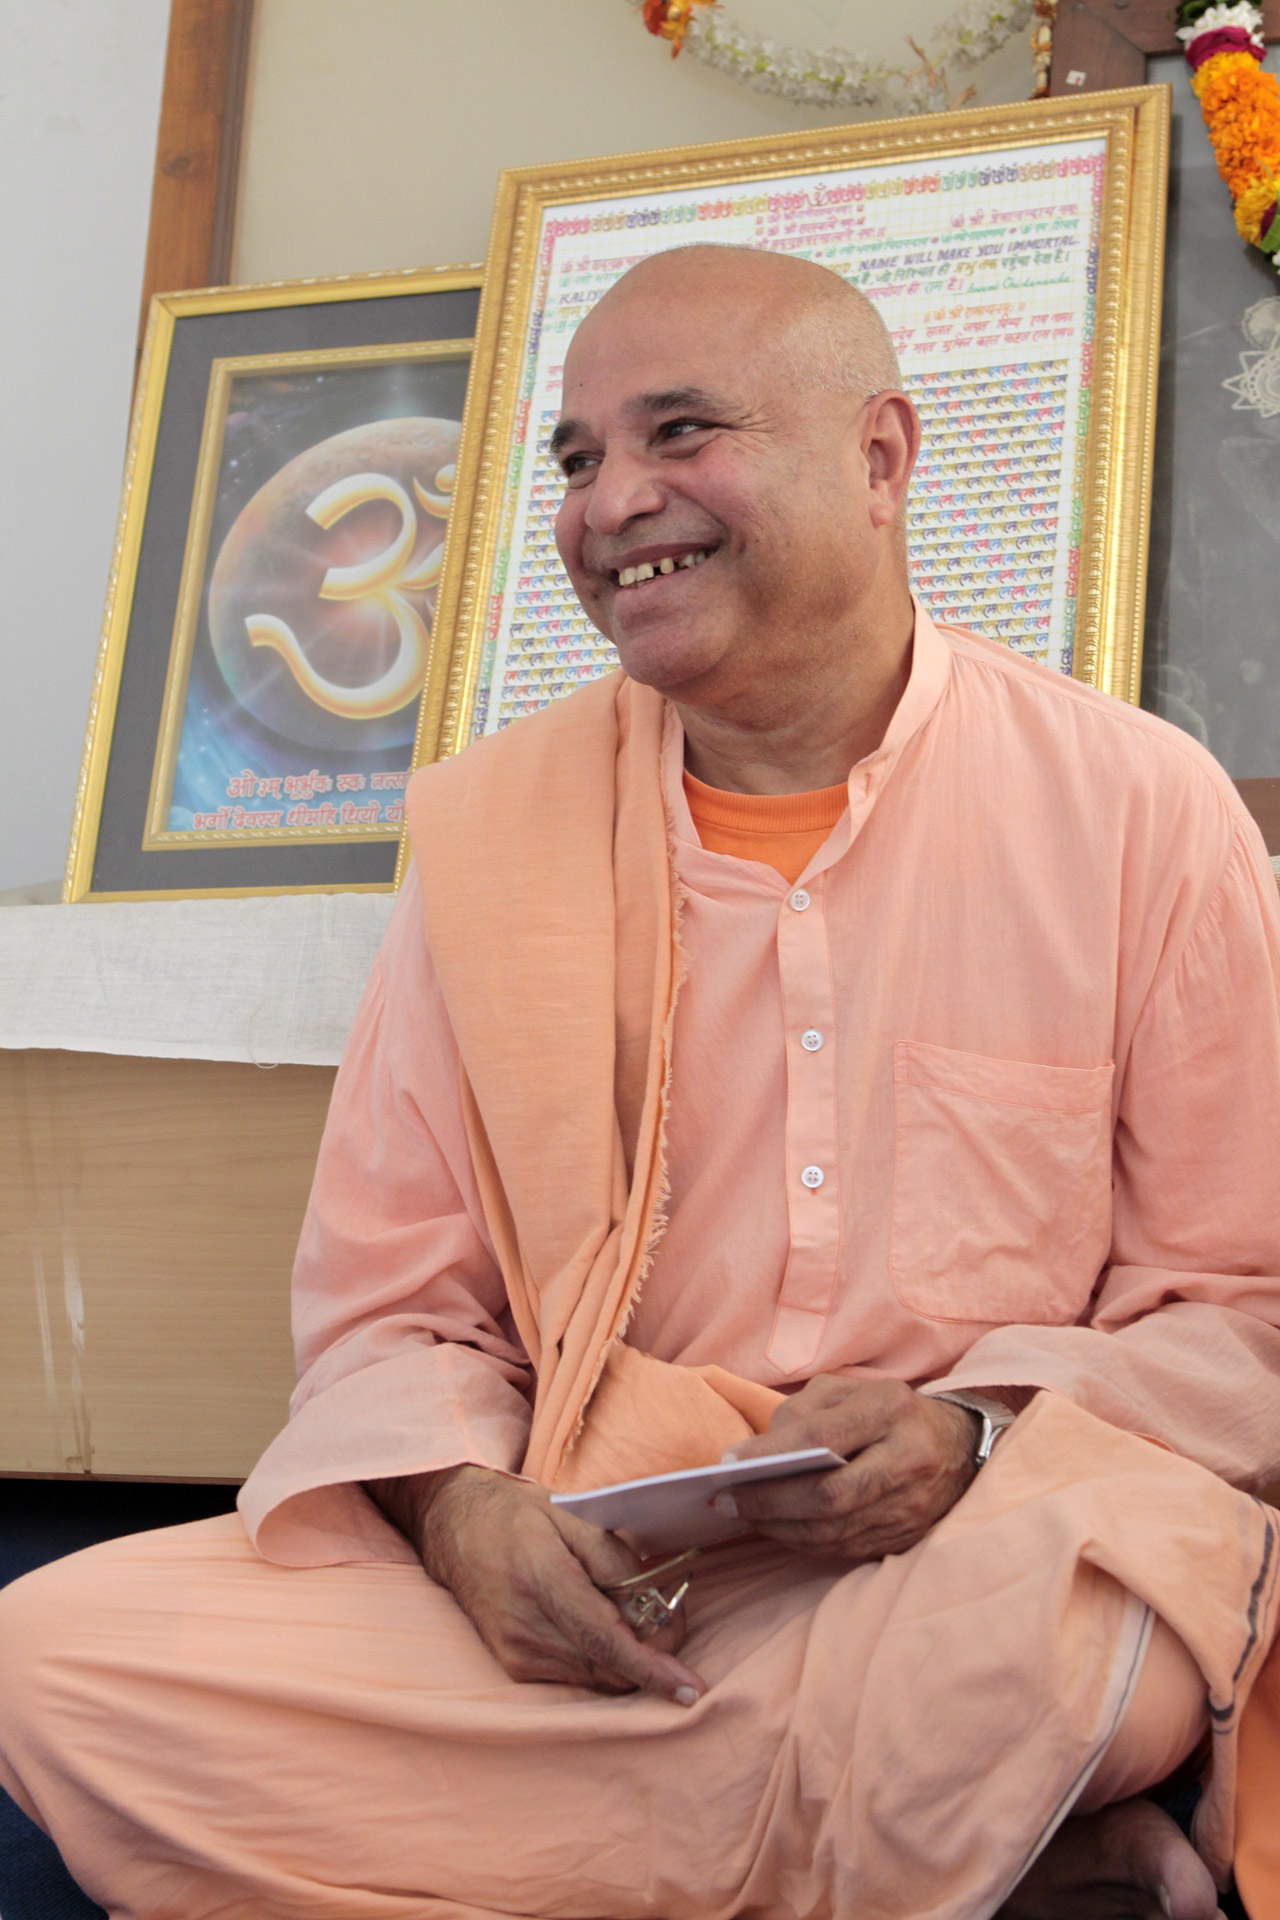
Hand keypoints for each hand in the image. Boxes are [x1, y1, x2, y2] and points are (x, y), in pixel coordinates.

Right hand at [367, 1465, 705, 1704]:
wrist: (453, 1525)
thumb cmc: (518, 1514)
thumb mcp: (574, 1515)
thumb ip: (617, 1561)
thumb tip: (654, 1609)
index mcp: (542, 1580)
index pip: (606, 1641)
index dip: (653, 1669)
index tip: (691, 1690)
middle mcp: (525, 1627)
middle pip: (610, 1667)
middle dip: (652, 1653)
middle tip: (669, 1611)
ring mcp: (515, 1653)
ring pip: (597, 1678)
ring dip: (627, 1656)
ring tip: (629, 1609)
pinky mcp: (513, 1665)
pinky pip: (576, 1677)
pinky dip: (600, 1658)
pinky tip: (598, 1621)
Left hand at [715, 1375, 980, 1561]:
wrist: (958, 1447)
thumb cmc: (889, 1411)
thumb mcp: (851, 1390)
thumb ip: (803, 1410)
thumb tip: (754, 1452)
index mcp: (891, 1410)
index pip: (824, 1436)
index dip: (773, 1454)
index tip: (729, 1462)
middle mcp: (907, 1461)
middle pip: (829, 1495)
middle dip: (770, 1501)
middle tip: (725, 1499)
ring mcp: (909, 1506)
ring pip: (833, 1530)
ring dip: (779, 1526)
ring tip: (742, 1513)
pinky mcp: (903, 1538)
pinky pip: (843, 1548)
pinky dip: (802, 1540)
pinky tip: (776, 1526)